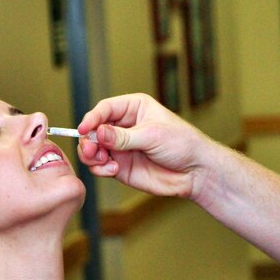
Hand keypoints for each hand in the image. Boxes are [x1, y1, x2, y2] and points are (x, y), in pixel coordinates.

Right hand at [77, 94, 209, 199]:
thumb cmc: (182, 144)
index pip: (104, 108)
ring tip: (101, 160)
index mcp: (134, 108)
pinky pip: (100, 166)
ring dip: (91, 155)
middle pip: (93, 129)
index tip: (84, 129)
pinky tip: (112, 170)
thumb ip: (123, 136)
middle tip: (92, 150)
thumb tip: (98, 133)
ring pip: (92, 149)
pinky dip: (100, 169)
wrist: (195, 171)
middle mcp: (123, 126)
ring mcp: (120, 147)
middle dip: (88, 140)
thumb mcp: (153, 135)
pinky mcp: (120, 166)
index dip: (92, 118)